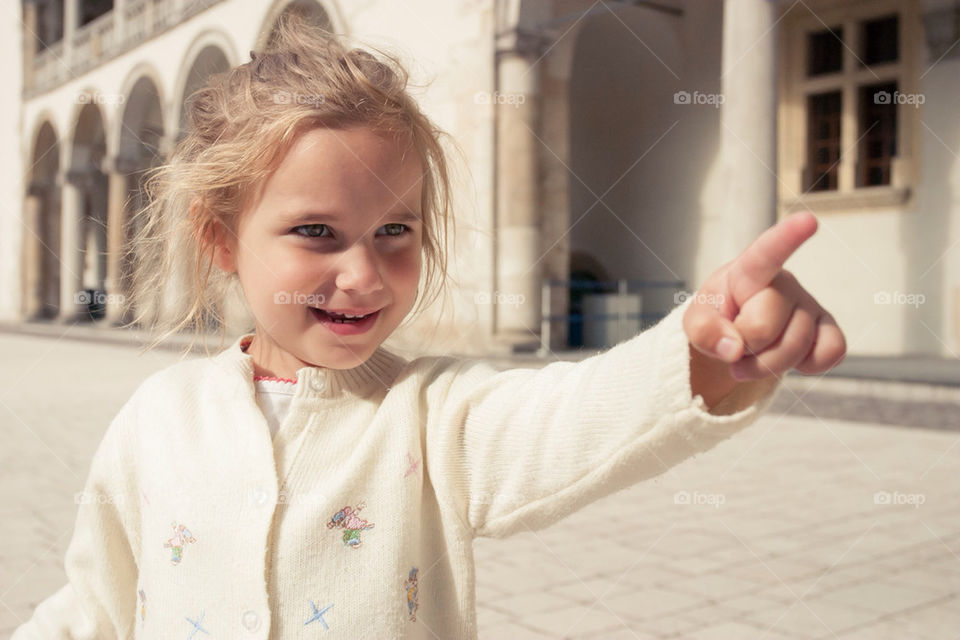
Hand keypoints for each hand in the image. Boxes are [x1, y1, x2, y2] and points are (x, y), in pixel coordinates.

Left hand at [683, 211, 845, 381]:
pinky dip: (807, 367)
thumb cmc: (718, 318)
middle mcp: (785, 282)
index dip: (787, 237)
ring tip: (750, 358)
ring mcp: (810, 305)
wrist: (737, 334)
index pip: (766, 253)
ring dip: (765, 366)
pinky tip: (790, 359)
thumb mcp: (696, 322)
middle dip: (743, 347)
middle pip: (763, 326)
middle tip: (734, 346)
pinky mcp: (828, 329)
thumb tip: (734, 348)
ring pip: (795, 347)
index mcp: (749, 271)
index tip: (808, 220)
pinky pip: (830, 354)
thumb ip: (703, 331)